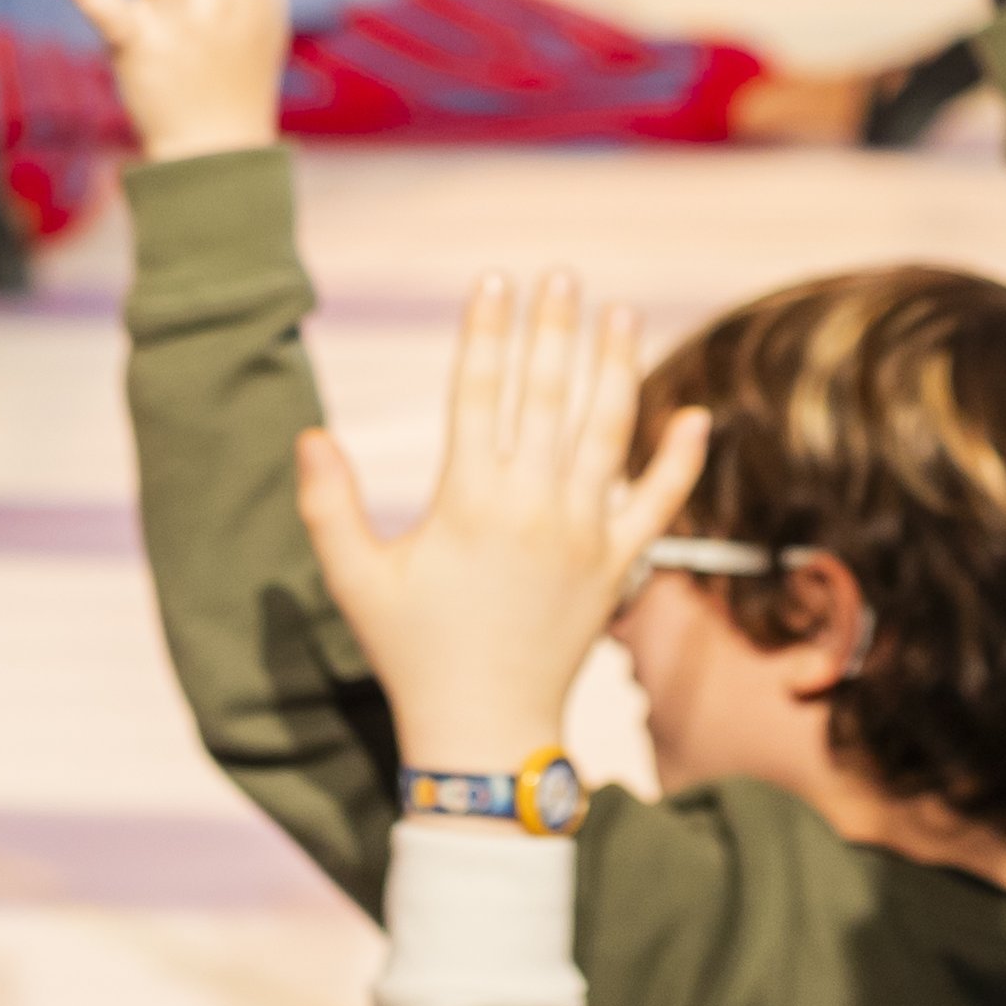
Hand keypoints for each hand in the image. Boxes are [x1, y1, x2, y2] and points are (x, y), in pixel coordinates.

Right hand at [294, 273, 707, 776]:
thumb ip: (328, 506)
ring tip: (619, 312)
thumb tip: (309, 436)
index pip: (479, 392)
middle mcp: (533, 507)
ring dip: (614, 367)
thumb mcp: (355, 580)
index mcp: (469, 501)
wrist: (484, 732)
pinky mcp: (617, 565)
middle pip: (547, 395)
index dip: (486, 331)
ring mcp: (583, 534)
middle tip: (562, 274)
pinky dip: (681, 459)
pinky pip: (658, 502)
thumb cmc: (412, 652)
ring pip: (606, 432)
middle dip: (553, 329)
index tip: (494, 280)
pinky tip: (696, 414)